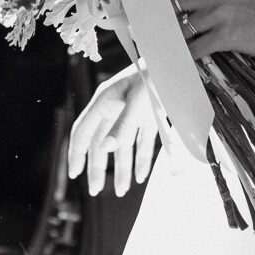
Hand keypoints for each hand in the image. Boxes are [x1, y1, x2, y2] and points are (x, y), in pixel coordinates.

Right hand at [66, 65, 159, 196]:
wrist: (180, 63)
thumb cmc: (155, 78)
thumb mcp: (137, 103)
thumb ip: (122, 126)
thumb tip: (105, 148)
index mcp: (104, 102)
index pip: (83, 131)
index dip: (77, 153)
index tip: (75, 174)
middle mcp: (115, 108)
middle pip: (101, 142)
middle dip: (98, 167)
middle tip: (95, 191)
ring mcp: (132, 113)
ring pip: (122, 146)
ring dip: (122, 168)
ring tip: (123, 191)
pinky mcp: (149, 117)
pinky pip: (141, 142)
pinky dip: (141, 159)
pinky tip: (142, 176)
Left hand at [151, 0, 254, 57]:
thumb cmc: (241, 6)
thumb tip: (154, 1)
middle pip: (164, 3)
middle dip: (146, 18)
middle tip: (133, 29)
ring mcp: (217, 12)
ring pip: (176, 28)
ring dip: (162, 40)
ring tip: (150, 49)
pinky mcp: (225, 34)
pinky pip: (193, 48)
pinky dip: (180, 57)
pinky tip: (172, 62)